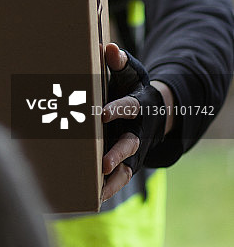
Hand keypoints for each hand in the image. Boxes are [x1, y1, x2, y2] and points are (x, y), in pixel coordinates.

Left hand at [101, 43, 165, 200]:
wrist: (153, 109)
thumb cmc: (133, 86)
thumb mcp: (130, 71)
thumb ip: (119, 62)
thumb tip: (109, 48)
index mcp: (139, 104)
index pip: (129, 106)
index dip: (117, 109)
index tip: (102, 113)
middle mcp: (139, 130)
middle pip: (131, 144)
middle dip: (118, 153)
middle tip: (103, 163)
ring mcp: (134, 148)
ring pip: (127, 167)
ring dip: (114, 178)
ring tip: (99, 190)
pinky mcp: (128, 161)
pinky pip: (120, 178)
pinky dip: (109, 188)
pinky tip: (93, 198)